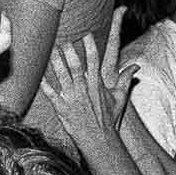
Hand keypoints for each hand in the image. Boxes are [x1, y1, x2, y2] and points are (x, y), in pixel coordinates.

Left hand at [39, 7, 136, 147]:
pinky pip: (51, 94)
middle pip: (76, 67)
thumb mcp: (120, 98)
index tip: (86, 34)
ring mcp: (72, 99)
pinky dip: (45, 84)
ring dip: (56, 63)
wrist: (99, 140)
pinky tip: (39, 74)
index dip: (90, 47)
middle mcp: (84, 90)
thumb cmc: (109, 119)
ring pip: (62, 77)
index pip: (94, 61)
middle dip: (70, 52)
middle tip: (63, 38)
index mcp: (97, 85)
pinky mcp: (62, 108)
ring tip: (50, 49)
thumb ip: (125, 79)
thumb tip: (136, 66)